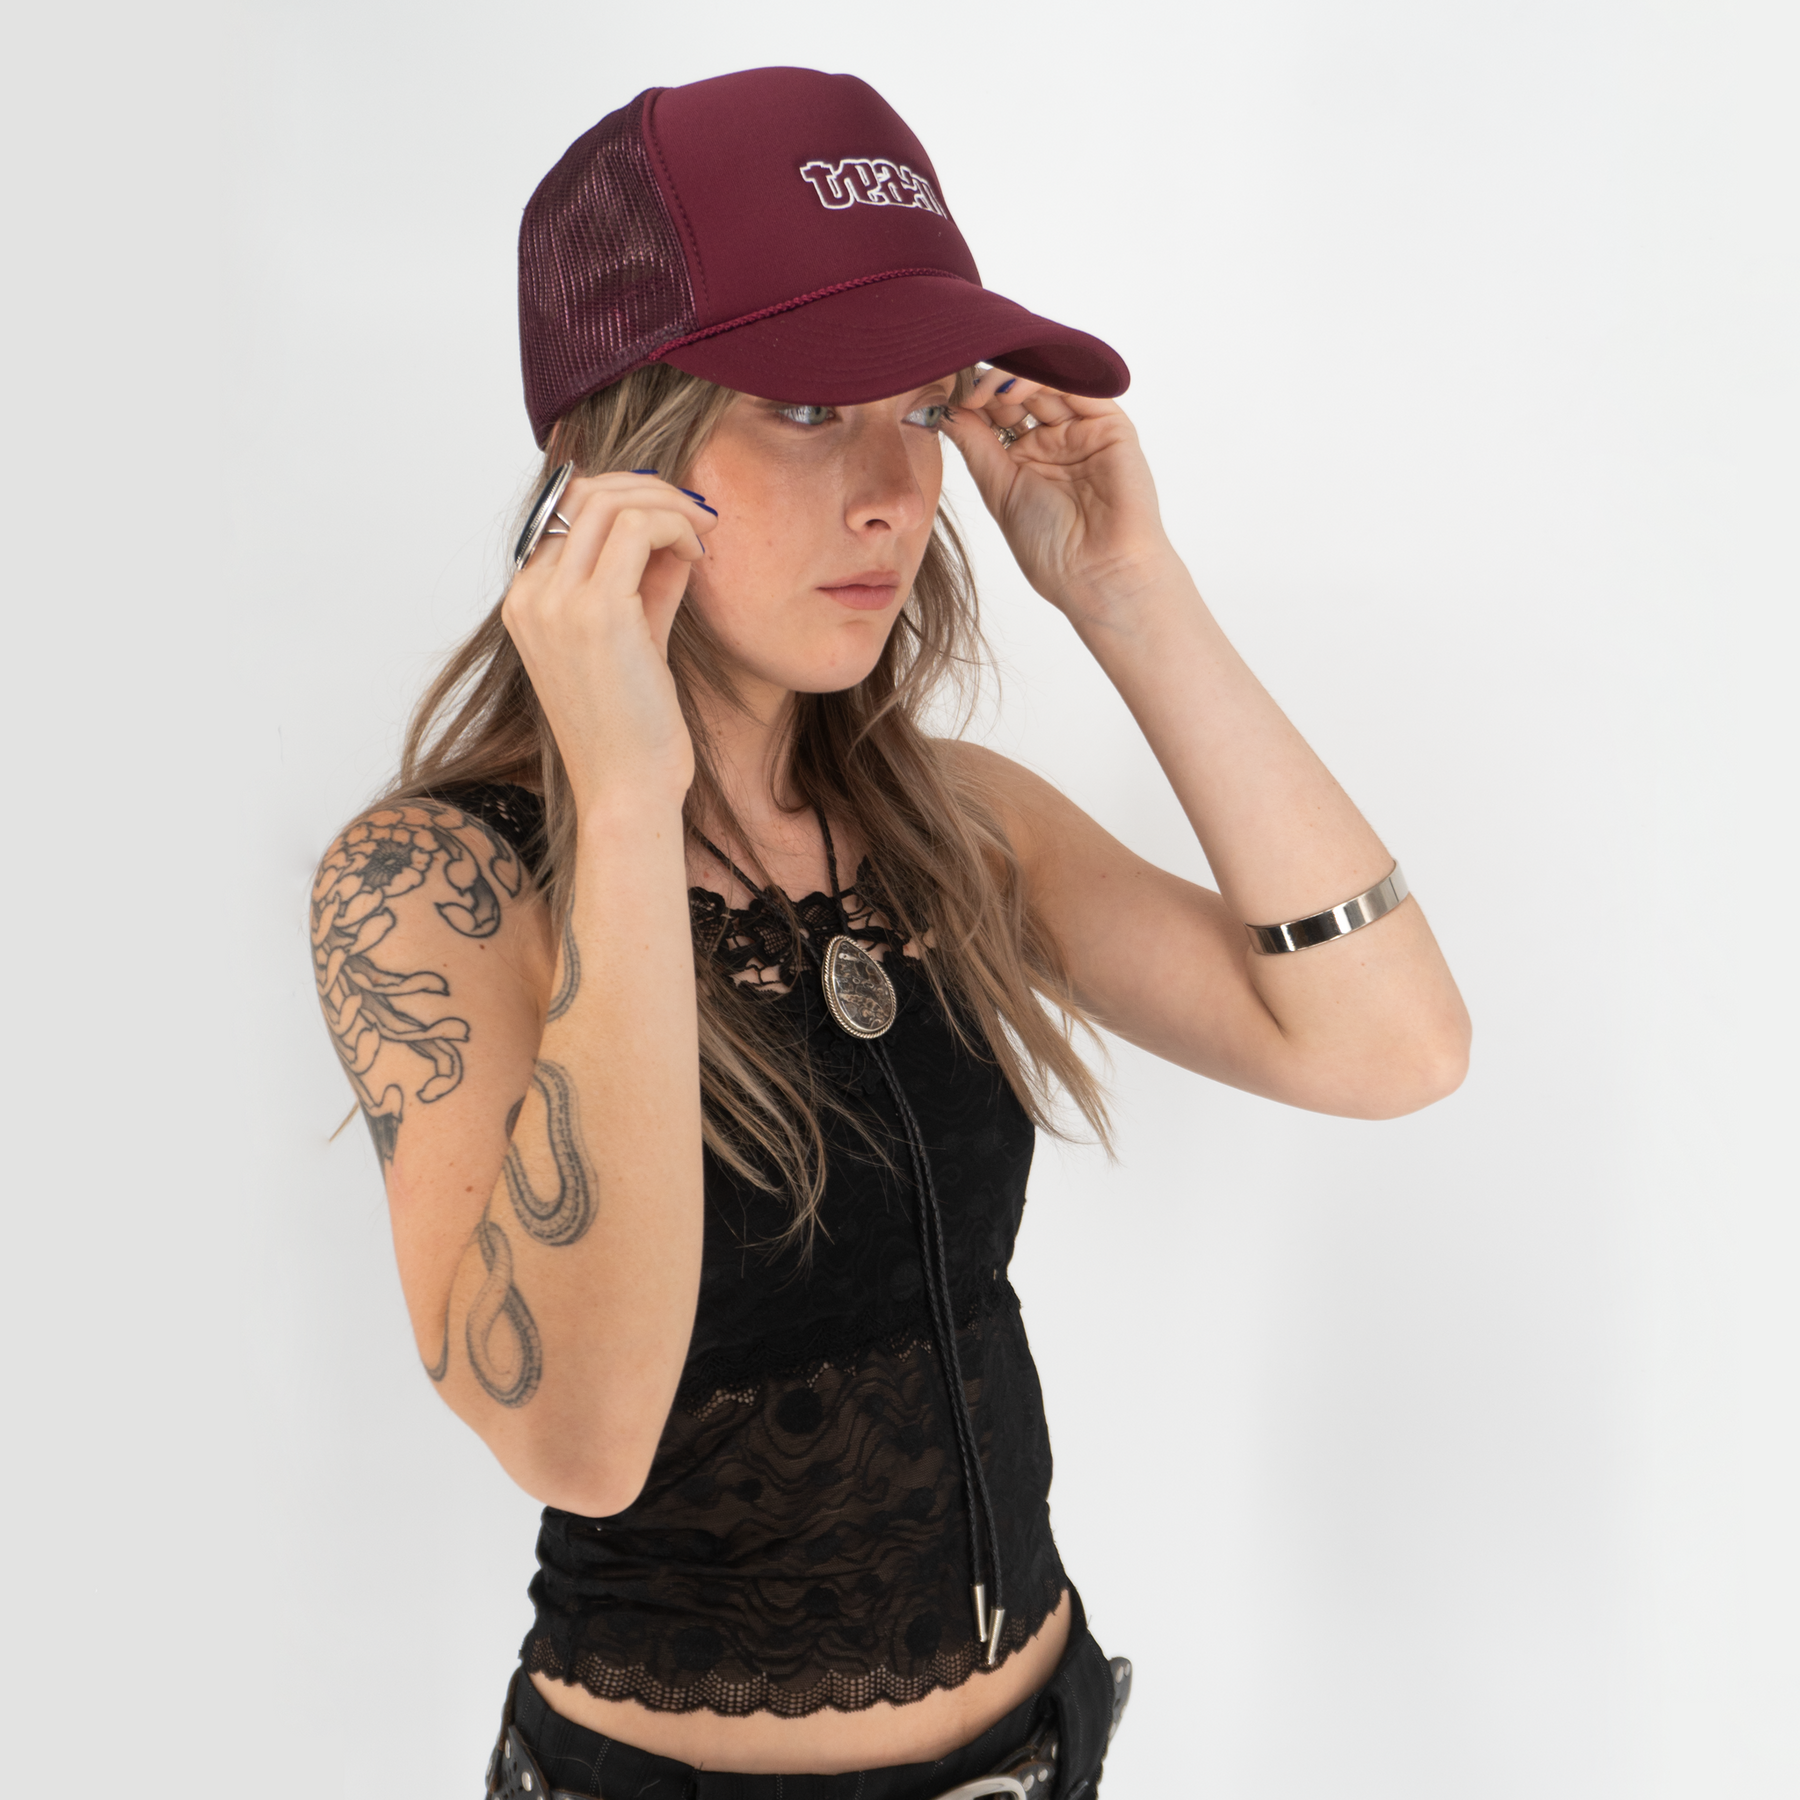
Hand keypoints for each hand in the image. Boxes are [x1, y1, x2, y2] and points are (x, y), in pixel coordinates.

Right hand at [501, 471, 716, 810]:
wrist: (626, 789)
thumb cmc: (633, 728)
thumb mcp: (637, 638)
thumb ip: (646, 581)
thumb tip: (675, 530)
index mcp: (525, 602)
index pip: (566, 512)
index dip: (626, 501)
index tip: (676, 519)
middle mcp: (530, 595)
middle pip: (584, 494)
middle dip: (650, 489)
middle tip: (698, 514)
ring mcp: (557, 601)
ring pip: (611, 501)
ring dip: (668, 503)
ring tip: (704, 532)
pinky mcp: (597, 611)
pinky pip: (639, 528)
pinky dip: (677, 526)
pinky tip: (700, 555)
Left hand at [943, 374, 1178, 624]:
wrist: (1098, 576)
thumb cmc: (1052, 548)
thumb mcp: (999, 489)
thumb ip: (977, 444)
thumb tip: (946, 408)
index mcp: (1028, 458)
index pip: (997, 412)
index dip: (972, 399)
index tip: (943, 396)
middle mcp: (1056, 439)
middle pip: (1020, 392)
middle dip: (990, 385)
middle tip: (964, 390)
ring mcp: (1084, 430)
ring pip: (1047, 383)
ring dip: (1011, 379)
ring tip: (984, 393)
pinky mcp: (1111, 425)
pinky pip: (1079, 387)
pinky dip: (1045, 380)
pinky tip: (1014, 390)